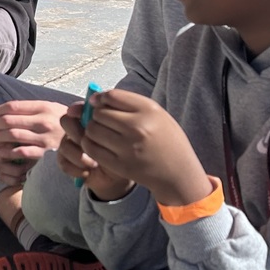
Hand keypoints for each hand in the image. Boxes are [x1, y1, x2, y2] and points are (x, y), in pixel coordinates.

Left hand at [0, 99, 68, 185]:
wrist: (86, 141)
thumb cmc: (66, 124)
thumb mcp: (53, 109)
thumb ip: (34, 107)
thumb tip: (8, 108)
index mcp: (44, 107)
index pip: (13, 106)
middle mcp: (43, 121)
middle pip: (9, 120)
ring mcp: (44, 138)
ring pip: (12, 135)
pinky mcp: (45, 153)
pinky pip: (21, 152)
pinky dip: (7, 151)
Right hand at [58, 101, 135, 200]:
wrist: (121, 176)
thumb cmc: (122, 150)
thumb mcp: (120, 132)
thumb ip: (109, 116)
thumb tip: (93, 104)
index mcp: (87, 120)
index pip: (75, 109)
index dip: (78, 114)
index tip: (88, 121)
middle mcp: (77, 131)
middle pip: (66, 122)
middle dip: (77, 134)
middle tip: (90, 143)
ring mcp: (71, 146)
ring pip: (64, 145)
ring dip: (79, 156)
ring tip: (94, 164)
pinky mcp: (67, 163)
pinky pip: (63, 163)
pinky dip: (76, 169)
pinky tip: (87, 172)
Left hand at [72, 88, 211, 205]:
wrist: (178, 173)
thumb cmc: (166, 140)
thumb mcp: (157, 114)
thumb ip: (130, 103)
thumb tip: (97, 98)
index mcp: (149, 110)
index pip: (112, 96)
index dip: (100, 98)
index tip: (97, 102)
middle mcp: (137, 127)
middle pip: (99, 113)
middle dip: (96, 115)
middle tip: (102, 121)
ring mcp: (128, 147)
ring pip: (92, 130)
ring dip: (92, 130)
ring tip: (101, 133)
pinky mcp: (119, 165)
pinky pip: (92, 148)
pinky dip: (90, 144)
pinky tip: (98, 145)